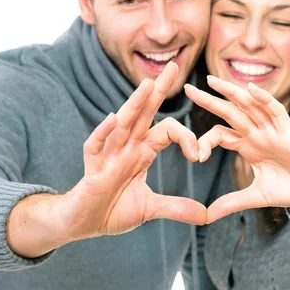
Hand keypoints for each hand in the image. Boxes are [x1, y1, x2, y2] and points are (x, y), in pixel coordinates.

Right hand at [55, 62, 205, 239]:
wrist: (84, 224)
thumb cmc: (113, 209)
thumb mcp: (150, 208)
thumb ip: (177, 207)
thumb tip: (206, 215)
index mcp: (141, 152)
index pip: (167, 130)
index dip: (186, 137)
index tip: (199, 156)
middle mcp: (126, 147)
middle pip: (145, 113)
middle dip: (159, 90)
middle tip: (175, 65)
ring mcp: (108, 155)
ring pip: (123, 124)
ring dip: (135, 105)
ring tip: (147, 84)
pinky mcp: (91, 168)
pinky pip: (95, 145)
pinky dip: (103, 132)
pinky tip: (113, 118)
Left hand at [184, 76, 289, 222]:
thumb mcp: (256, 197)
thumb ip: (232, 202)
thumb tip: (208, 215)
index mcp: (247, 145)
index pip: (220, 134)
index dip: (206, 141)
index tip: (197, 157)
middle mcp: (256, 133)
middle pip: (228, 112)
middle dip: (208, 100)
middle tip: (187, 89)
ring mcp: (271, 130)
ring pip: (248, 106)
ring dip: (231, 92)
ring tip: (211, 81)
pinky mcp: (288, 131)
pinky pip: (275, 110)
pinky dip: (264, 99)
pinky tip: (251, 89)